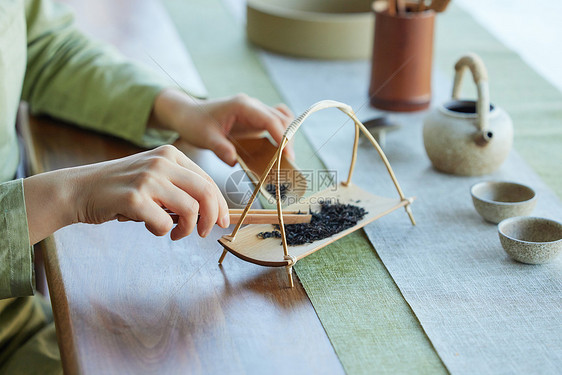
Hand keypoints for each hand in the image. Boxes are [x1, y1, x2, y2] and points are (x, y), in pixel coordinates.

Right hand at [23, 145, 228, 244]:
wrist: (78, 189)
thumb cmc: (121, 188)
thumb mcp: (154, 177)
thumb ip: (180, 188)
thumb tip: (212, 212)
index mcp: (170, 154)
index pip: (207, 181)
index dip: (220, 205)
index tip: (223, 222)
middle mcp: (161, 162)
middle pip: (205, 193)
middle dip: (212, 218)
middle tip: (205, 234)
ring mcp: (147, 179)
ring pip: (190, 209)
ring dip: (186, 228)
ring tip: (174, 233)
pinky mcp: (134, 198)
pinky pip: (163, 224)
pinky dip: (161, 231)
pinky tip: (150, 226)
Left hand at [150, 89, 294, 165]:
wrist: (188, 114)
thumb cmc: (194, 122)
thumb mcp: (204, 137)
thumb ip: (220, 148)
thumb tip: (234, 162)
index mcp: (242, 106)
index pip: (270, 119)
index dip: (282, 137)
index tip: (287, 155)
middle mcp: (252, 105)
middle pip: (280, 119)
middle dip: (287, 140)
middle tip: (288, 163)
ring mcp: (255, 111)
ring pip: (281, 120)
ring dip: (286, 137)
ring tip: (285, 158)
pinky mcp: (254, 119)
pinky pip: (275, 122)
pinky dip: (281, 133)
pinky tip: (278, 150)